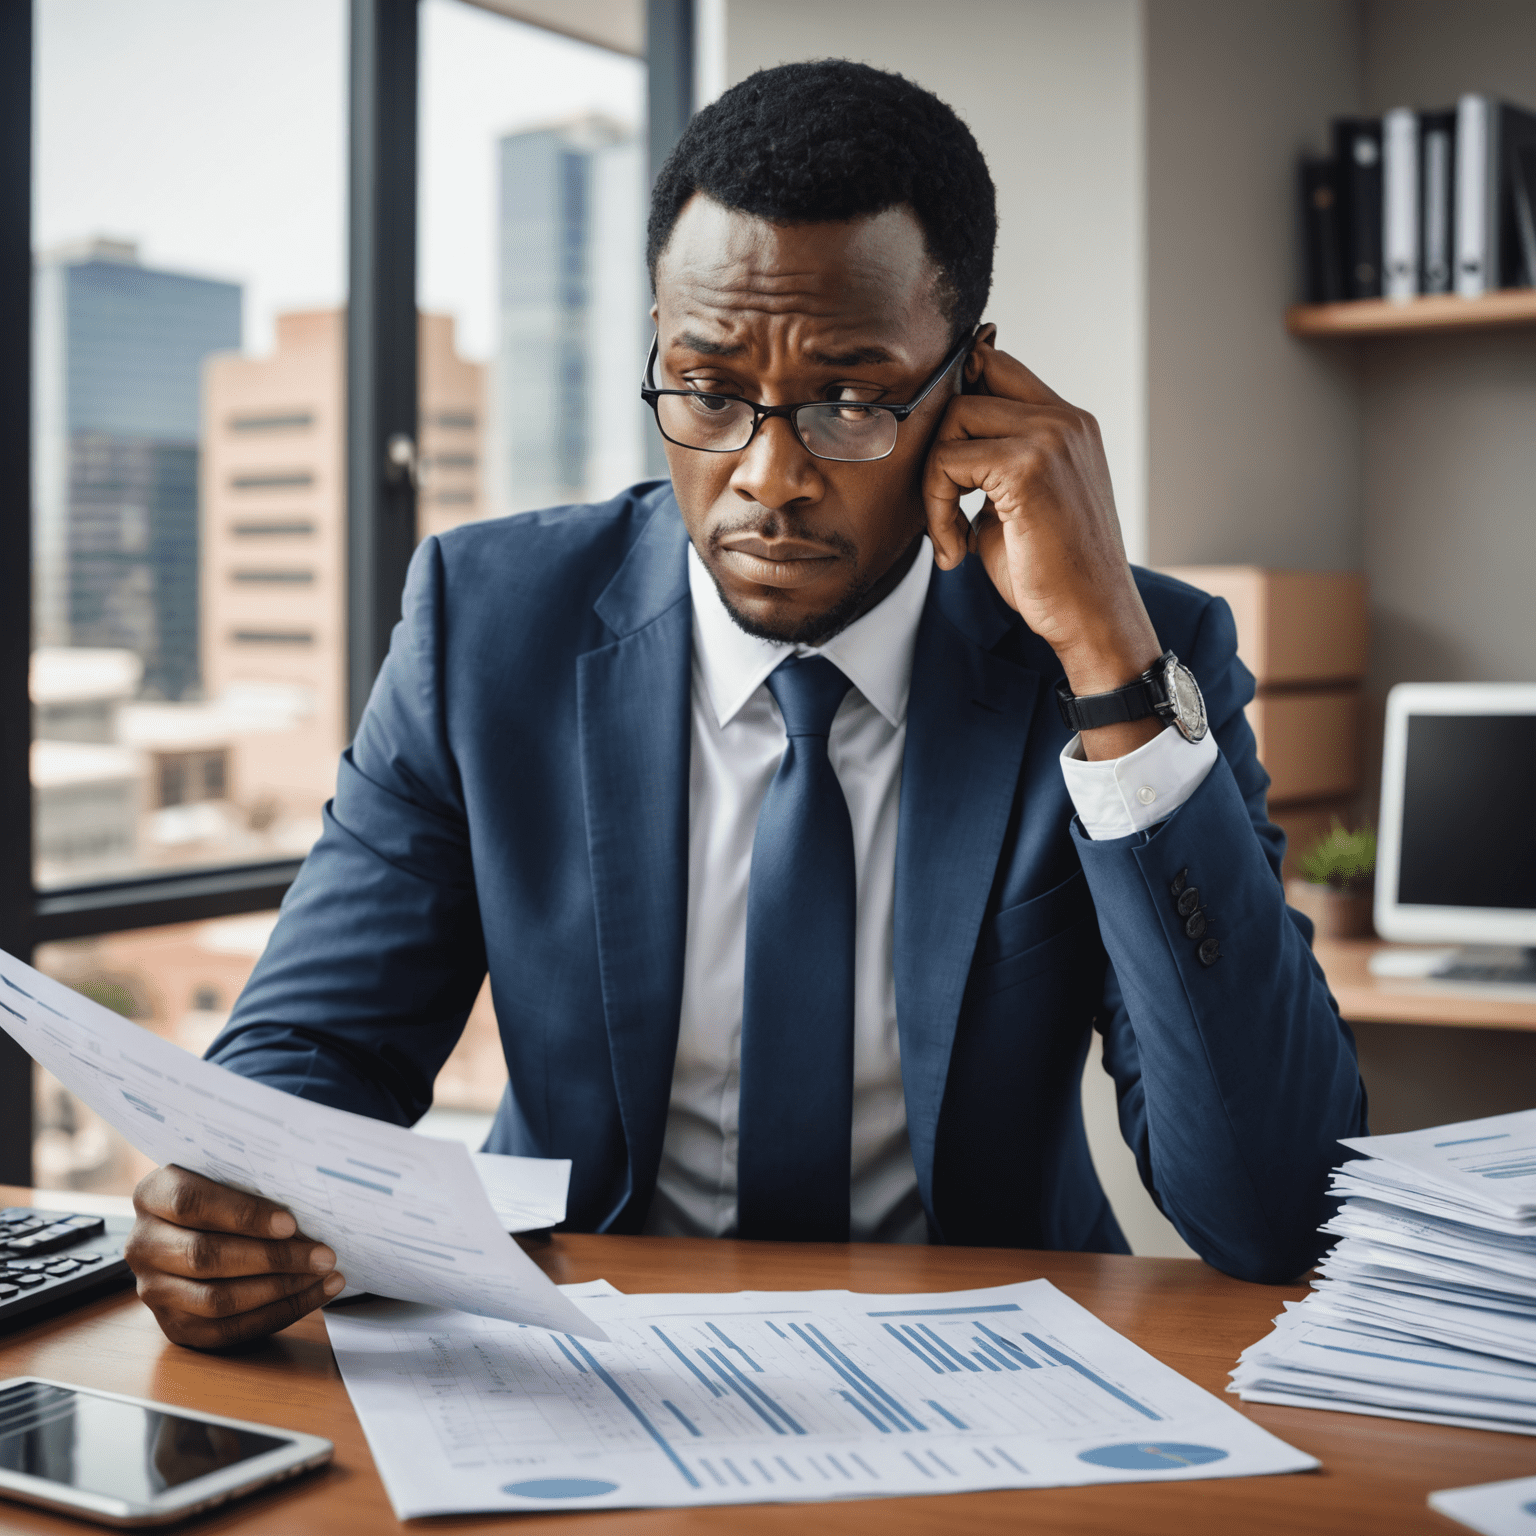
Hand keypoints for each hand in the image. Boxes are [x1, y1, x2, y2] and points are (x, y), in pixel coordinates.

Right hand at [126, 1165, 344, 1350]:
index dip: (243, 1215)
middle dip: (273, 1258)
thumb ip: (252, 1182)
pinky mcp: (174, 1325)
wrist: (195, 1227)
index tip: (290, 1223)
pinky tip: (313, 1294)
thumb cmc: (224, 1194)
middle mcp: (143, 1244)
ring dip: (280, 1289)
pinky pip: (227, 1330)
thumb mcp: (228, 1174)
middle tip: (323, 1255)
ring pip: (217, 1299)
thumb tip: (308, 1203)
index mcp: (152, 1195)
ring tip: (324, 1274)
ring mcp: (154, 1290)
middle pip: (206, 1256)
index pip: (192, 1202)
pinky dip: (278, 1313)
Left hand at [923, 331, 1163, 759]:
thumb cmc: (1055, 575)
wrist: (1092, 619)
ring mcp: (1051, 437)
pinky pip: (948, 462)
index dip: (958, 401)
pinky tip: (956, 550)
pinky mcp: (1028, 466)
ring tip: (951, 535)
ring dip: (934, 482)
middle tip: (943, 507)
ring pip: (953, 418)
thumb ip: (988, 466)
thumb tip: (938, 445)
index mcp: (1069, 425)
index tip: (944, 464)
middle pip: (969, 384)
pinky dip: (937, 510)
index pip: (998, 367)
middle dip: (939, 446)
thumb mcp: (1017, 505)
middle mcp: (1066, 420)